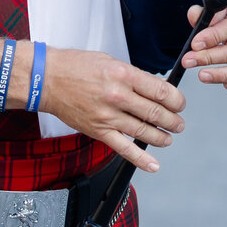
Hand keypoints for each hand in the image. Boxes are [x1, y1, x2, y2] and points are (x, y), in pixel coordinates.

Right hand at [43, 49, 185, 173]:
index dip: (177, 100)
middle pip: (157, 113)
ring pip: (145, 132)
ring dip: (162, 137)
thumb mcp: (109, 61)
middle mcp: (118, 95)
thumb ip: (132, 76)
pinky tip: (153, 165)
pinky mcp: (99, 131)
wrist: (47, 80)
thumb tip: (154, 89)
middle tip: (179, 123)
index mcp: (123, 74)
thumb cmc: (75, 66)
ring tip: (169, 137)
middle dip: (174, 121)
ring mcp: (108, 115)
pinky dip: (141, 159)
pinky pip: (124, 148)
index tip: (180, 103)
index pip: (161, 91)